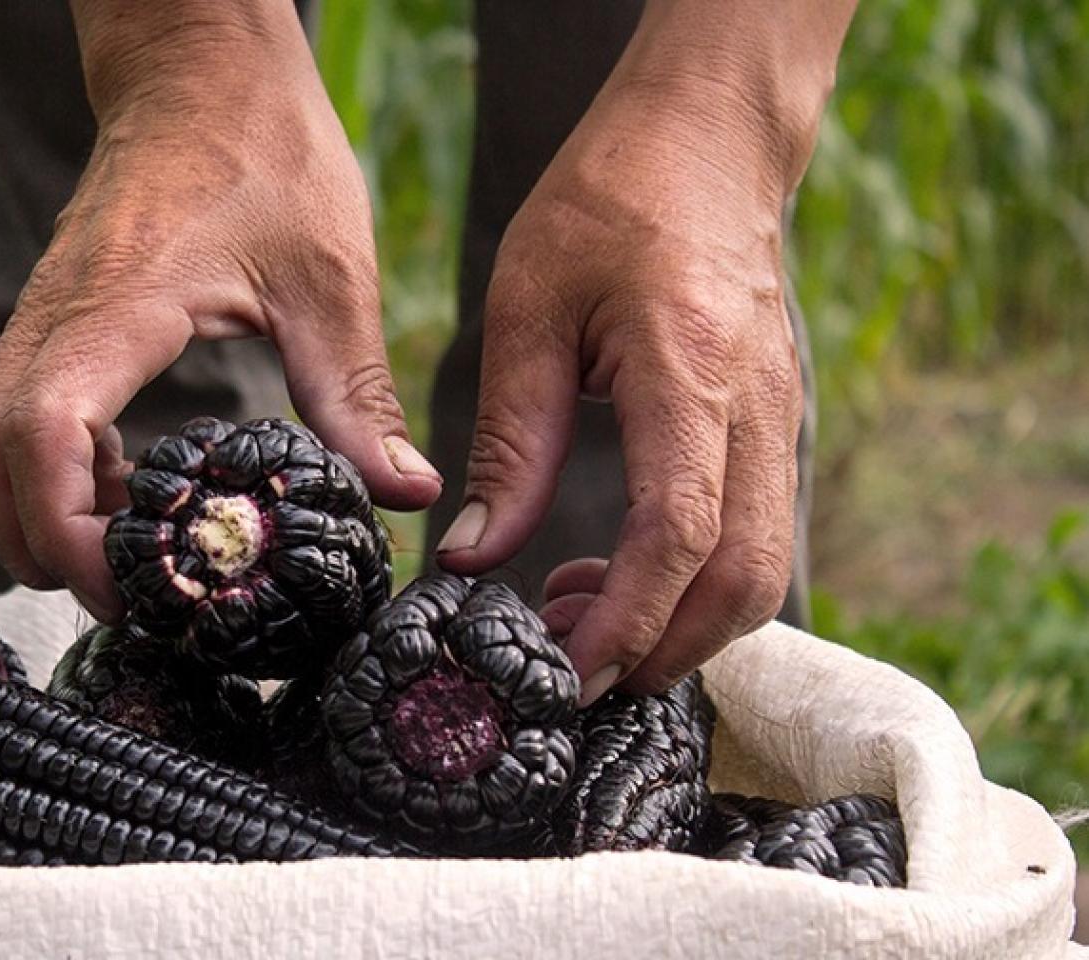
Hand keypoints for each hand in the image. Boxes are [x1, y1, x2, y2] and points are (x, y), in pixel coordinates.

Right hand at [0, 3, 440, 620]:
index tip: (136, 583)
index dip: (66, 530)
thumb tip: (404, 494)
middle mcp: (54, 320)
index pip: (40, 435)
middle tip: (129, 584)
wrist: (200, 72)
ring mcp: (39, 322)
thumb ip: (357, 393)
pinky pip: (1, 421)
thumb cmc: (264, 155)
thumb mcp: (329, 277)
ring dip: (24, 514)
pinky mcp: (46, 327)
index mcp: (117, 308)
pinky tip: (130, 488)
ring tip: (130, 542)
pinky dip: (42, 477)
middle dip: (28, 544)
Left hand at [436, 72, 807, 703]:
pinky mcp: (769, 425)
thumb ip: (510, 441)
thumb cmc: (606, 204)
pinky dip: (691, 582)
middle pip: (744, 580)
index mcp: (690, 374)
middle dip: (662, 650)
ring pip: (761, 570)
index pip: (679, 535)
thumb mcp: (527, 309)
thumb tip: (476, 554)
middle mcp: (756, 409)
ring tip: (574, 615)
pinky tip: (612, 570)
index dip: (626, 622)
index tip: (563, 673)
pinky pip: (751, 533)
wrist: (704, 142)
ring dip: (677, 623)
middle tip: (567, 671)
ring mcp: (776, 420)